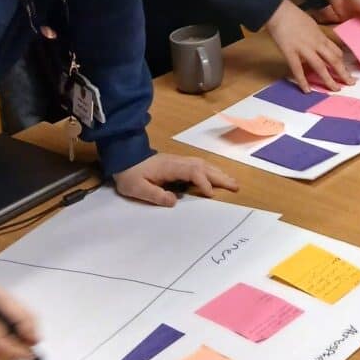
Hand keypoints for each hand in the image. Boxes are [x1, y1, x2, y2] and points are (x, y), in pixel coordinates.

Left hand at [113, 152, 238, 206]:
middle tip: (236, 186)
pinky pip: (199, 165)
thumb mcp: (137, 188)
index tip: (211, 195)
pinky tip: (216, 176)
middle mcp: (178, 162)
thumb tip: (174, 201)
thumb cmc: (130, 175)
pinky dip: (211, 170)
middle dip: (220, 177)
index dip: (203, 182)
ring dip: (218, 173)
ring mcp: (179, 161)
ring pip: (203, 164)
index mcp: (170, 167)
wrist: (123, 158)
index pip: (193, 172)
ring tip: (232, 182)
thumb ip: (155, 195)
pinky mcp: (178, 163)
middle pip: (203, 166)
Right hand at [265, 0, 352, 90]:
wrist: (279, 10)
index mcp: (320, 36)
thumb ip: (315, 34)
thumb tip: (319, 41)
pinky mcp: (290, 53)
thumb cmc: (292, 14)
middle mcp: (316, 44)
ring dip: (329, 79)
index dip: (342, 62)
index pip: (336, 51)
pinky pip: (298, 69)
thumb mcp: (310, 23)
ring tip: (336, 89)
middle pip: (333, 60)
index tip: (346, 70)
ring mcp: (304, 49)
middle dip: (343, 73)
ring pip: (320, 66)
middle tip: (351, 83)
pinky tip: (307, 90)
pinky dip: (303, 81)